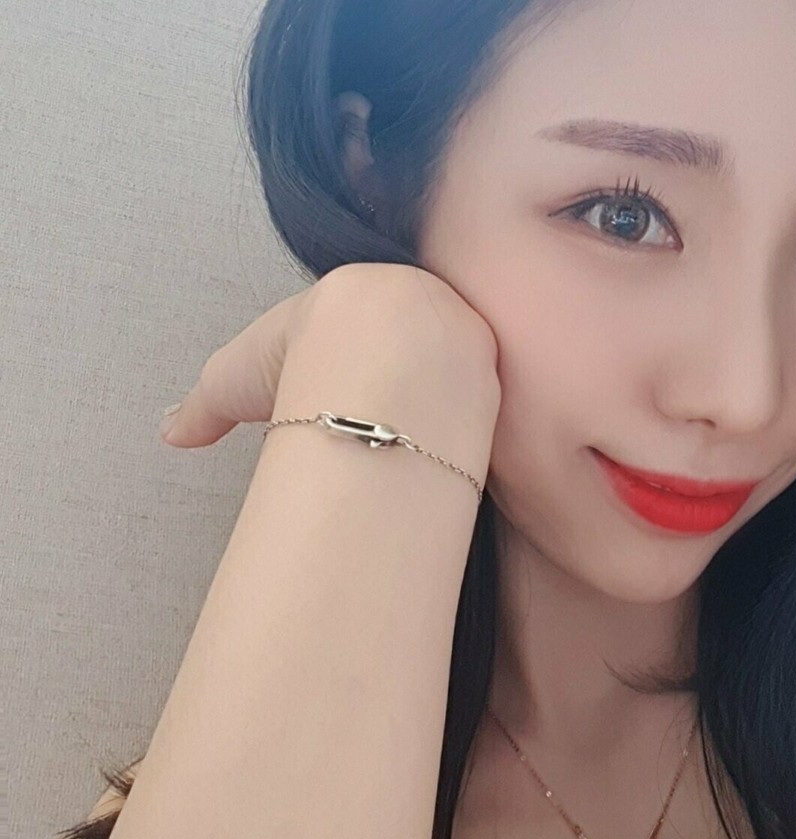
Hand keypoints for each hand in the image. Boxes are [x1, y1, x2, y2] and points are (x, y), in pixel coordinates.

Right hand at [160, 263, 501, 447]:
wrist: (372, 361)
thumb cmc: (301, 358)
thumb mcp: (238, 378)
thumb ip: (205, 407)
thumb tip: (171, 434)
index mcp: (368, 294)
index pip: (365, 333)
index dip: (346, 374)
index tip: (333, 408)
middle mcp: (423, 308)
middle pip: (416, 355)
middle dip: (397, 392)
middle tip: (372, 430)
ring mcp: (464, 342)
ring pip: (450, 380)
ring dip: (431, 413)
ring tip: (401, 451)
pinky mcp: (493, 378)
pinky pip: (478, 407)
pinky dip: (456, 433)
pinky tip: (433, 455)